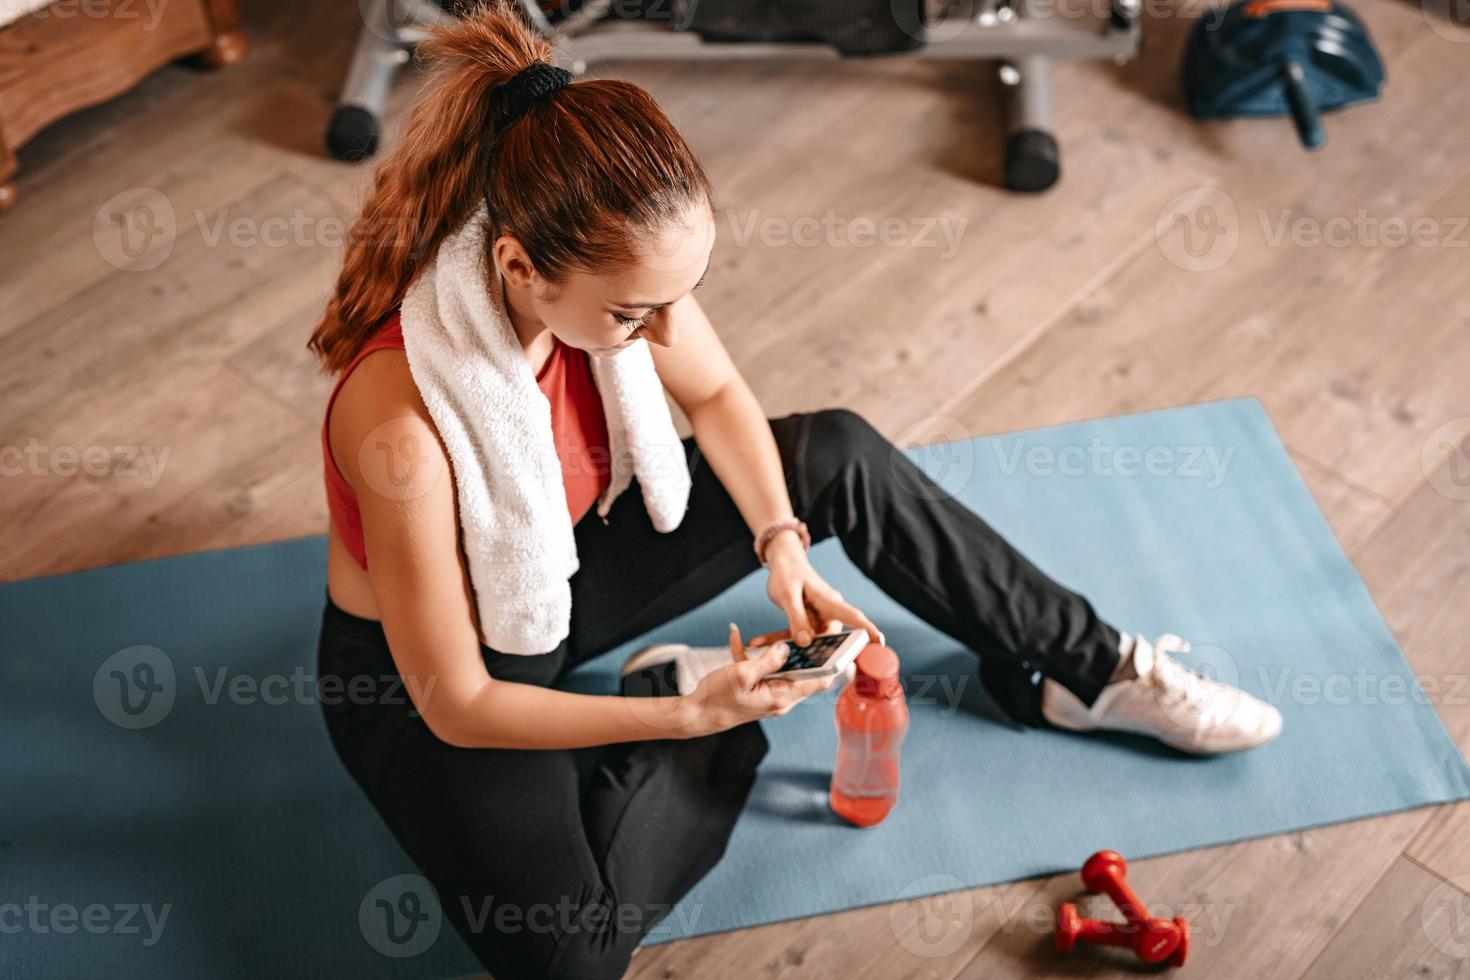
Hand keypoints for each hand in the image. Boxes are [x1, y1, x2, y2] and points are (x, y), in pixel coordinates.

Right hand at [683, 624, 840, 734]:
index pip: (818, 682)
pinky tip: (737, 638)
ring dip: (771, 651)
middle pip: (802, 672)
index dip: (836, 669)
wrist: (695, 714)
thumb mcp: (742, 675)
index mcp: (781, 697)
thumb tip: (787, 649)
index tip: (852, 657)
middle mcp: (780, 698)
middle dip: (804, 651)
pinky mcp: (757, 689)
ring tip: (759, 638)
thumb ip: (768, 661)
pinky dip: (752, 655)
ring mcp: (769, 694)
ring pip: (780, 667)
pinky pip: (761, 669)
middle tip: (816, 633)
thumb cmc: (717, 699)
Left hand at [761, 529, 885, 648]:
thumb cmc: (788, 572)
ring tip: (763, 652)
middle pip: (831, 639)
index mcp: (830, 602)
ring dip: (789, 649)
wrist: (782, 561)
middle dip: (819, 657)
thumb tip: (806, 643)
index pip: (853, 617)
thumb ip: (797, 618)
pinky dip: (779, 640)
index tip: (879, 644)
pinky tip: (757, 643)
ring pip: (810, 642)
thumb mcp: (788, 595)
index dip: (867, 631)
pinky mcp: (807, 623)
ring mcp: (818, 619)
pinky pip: (796, 636)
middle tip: (805, 672)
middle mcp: (829, 613)